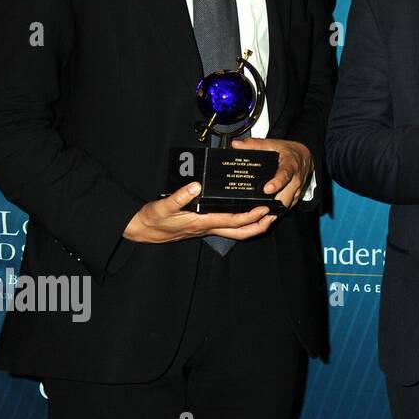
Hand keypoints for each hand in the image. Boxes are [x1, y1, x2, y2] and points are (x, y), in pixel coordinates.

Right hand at [124, 182, 276, 243]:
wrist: (144, 231)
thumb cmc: (153, 219)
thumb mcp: (163, 207)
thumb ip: (179, 196)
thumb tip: (195, 186)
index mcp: (202, 222)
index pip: (232, 221)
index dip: (250, 216)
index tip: (264, 208)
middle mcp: (208, 228)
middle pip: (240, 232)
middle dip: (259, 225)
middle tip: (274, 215)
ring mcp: (207, 228)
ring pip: (236, 232)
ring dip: (253, 226)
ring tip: (267, 215)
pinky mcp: (204, 225)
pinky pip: (228, 226)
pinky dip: (240, 222)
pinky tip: (246, 212)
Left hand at [233, 137, 312, 210]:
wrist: (305, 157)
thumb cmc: (289, 152)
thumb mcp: (273, 144)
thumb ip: (255, 144)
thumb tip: (236, 144)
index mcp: (290, 164)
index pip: (285, 174)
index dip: (277, 182)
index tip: (267, 189)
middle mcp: (296, 179)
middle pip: (287, 195)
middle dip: (274, 204)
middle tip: (260, 210)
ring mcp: (297, 189)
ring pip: (288, 203)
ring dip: (275, 211)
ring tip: (261, 217)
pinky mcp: (296, 196)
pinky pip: (288, 206)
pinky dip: (278, 212)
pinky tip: (266, 216)